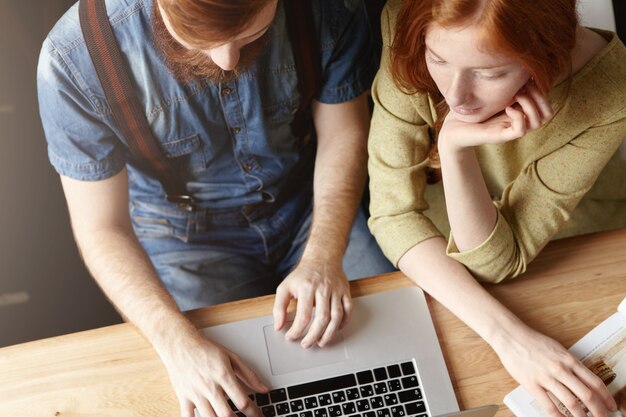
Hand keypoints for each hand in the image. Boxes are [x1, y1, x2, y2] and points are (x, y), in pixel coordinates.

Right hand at [157, 330, 268, 416]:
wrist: (180, 344)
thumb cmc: (205, 349)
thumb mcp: (231, 357)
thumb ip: (249, 374)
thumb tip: (264, 389)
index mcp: (223, 375)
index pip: (242, 401)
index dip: (254, 413)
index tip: (259, 416)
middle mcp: (209, 386)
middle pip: (227, 414)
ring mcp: (195, 393)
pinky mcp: (183, 397)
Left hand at [273, 257, 352, 348]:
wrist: (322, 258)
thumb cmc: (303, 275)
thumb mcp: (285, 287)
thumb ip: (279, 307)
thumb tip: (278, 326)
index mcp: (307, 288)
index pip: (303, 315)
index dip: (297, 330)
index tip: (291, 337)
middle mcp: (323, 290)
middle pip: (322, 318)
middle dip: (314, 336)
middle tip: (306, 344)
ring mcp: (336, 291)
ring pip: (337, 316)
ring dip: (329, 333)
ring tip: (321, 342)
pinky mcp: (345, 292)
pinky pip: (348, 310)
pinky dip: (344, 323)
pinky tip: (335, 330)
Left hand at [439, 81, 553, 151]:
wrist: (453, 128)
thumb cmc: (469, 110)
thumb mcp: (491, 92)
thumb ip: (506, 83)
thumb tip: (518, 63)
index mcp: (519, 112)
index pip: (546, 104)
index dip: (541, 90)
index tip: (526, 79)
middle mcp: (517, 122)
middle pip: (548, 113)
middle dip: (540, 97)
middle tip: (522, 87)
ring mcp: (509, 130)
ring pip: (538, 122)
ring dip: (530, 105)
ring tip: (515, 96)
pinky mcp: (499, 136)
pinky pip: (521, 130)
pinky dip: (518, 117)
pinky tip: (507, 107)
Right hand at [493, 326, 616, 416]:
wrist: (511, 337)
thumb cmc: (533, 342)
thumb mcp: (558, 349)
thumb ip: (570, 364)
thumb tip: (583, 379)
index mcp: (569, 360)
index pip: (594, 382)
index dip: (606, 397)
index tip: (611, 406)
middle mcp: (561, 369)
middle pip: (587, 395)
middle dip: (598, 411)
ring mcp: (546, 377)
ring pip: (571, 403)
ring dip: (581, 416)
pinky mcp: (532, 384)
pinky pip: (549, 406)